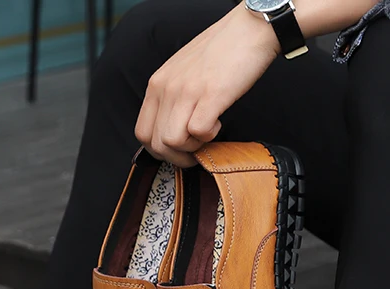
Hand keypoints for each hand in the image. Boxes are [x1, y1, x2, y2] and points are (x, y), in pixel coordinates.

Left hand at [135, 3, 280, 166]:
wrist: (247, 30)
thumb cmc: (219, 53)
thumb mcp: (181, 73)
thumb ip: (171, 98)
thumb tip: (170, 130)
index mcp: (157, 85)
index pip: (142, 133)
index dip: (160, 150)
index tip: (177, 150)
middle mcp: (166, 88)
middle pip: (156, 144)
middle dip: (177, 156)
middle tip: (195, 149)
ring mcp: (187, 91)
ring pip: (172, 142)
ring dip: (192, 148)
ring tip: (207, 132)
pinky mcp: (210, 95)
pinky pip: (198, 132)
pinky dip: (209, 136)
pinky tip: (218, 121)